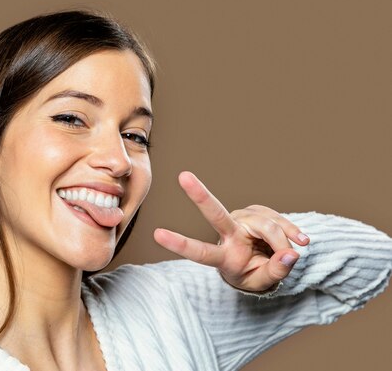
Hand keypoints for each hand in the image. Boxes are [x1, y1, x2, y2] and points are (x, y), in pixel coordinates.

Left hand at [153, 171, 309, 292]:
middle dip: (199, 195)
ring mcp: (242, 219)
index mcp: (223, 256)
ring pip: (266, 224)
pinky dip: (292, 231)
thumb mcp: (264, 282)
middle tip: (183, 176)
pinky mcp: (257, 212)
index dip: (180, 244)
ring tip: (294, 253)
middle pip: (216, 214)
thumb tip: (290, 254)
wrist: (264, 263)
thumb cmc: (256, 274)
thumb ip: (276, 271)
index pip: (200, 251)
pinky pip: (279, 219)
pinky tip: (300, 240)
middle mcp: (229, 233)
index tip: (157, 234)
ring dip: (284, 241)